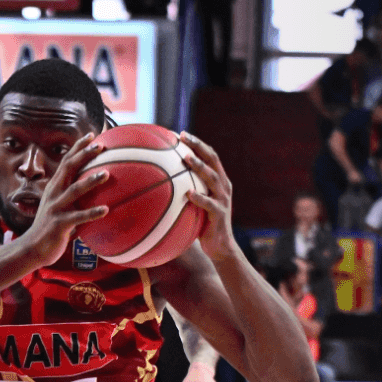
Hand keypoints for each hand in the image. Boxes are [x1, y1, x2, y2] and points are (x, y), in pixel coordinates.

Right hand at [15, 132, 112, 265]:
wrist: (32, 249)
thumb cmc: (51, 229)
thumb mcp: (61, 208)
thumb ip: (74, 199)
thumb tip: (95, 193)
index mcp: (54, 187)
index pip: (66, 161)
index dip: (78, 147)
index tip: (92, 135)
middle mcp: (53, 194)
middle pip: (69, 168)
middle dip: (84, 155)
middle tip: (100, 146)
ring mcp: (55, 208)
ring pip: (74, 190)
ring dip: (90, 181)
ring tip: (106, 174)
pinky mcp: (59, 224)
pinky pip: (78, 217)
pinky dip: (92, 213)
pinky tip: (106, 210)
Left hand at [178, 130, 240, 262]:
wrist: (220, 248)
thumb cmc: (203, 226)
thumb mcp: (194, 206)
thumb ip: (184, 193)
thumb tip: (157, 186)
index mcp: (218, 181)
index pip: (209, 156)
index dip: (197, 143)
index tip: (180, 133)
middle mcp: (223, 186)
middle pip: (212, 160)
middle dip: (198, 146)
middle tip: (183, 137)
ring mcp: (223, 200)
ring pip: (212, 178)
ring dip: (199, 167)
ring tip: (186, 158)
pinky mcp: (220, 215)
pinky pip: (209, 204)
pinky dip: (199, 198)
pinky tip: (188, 193)